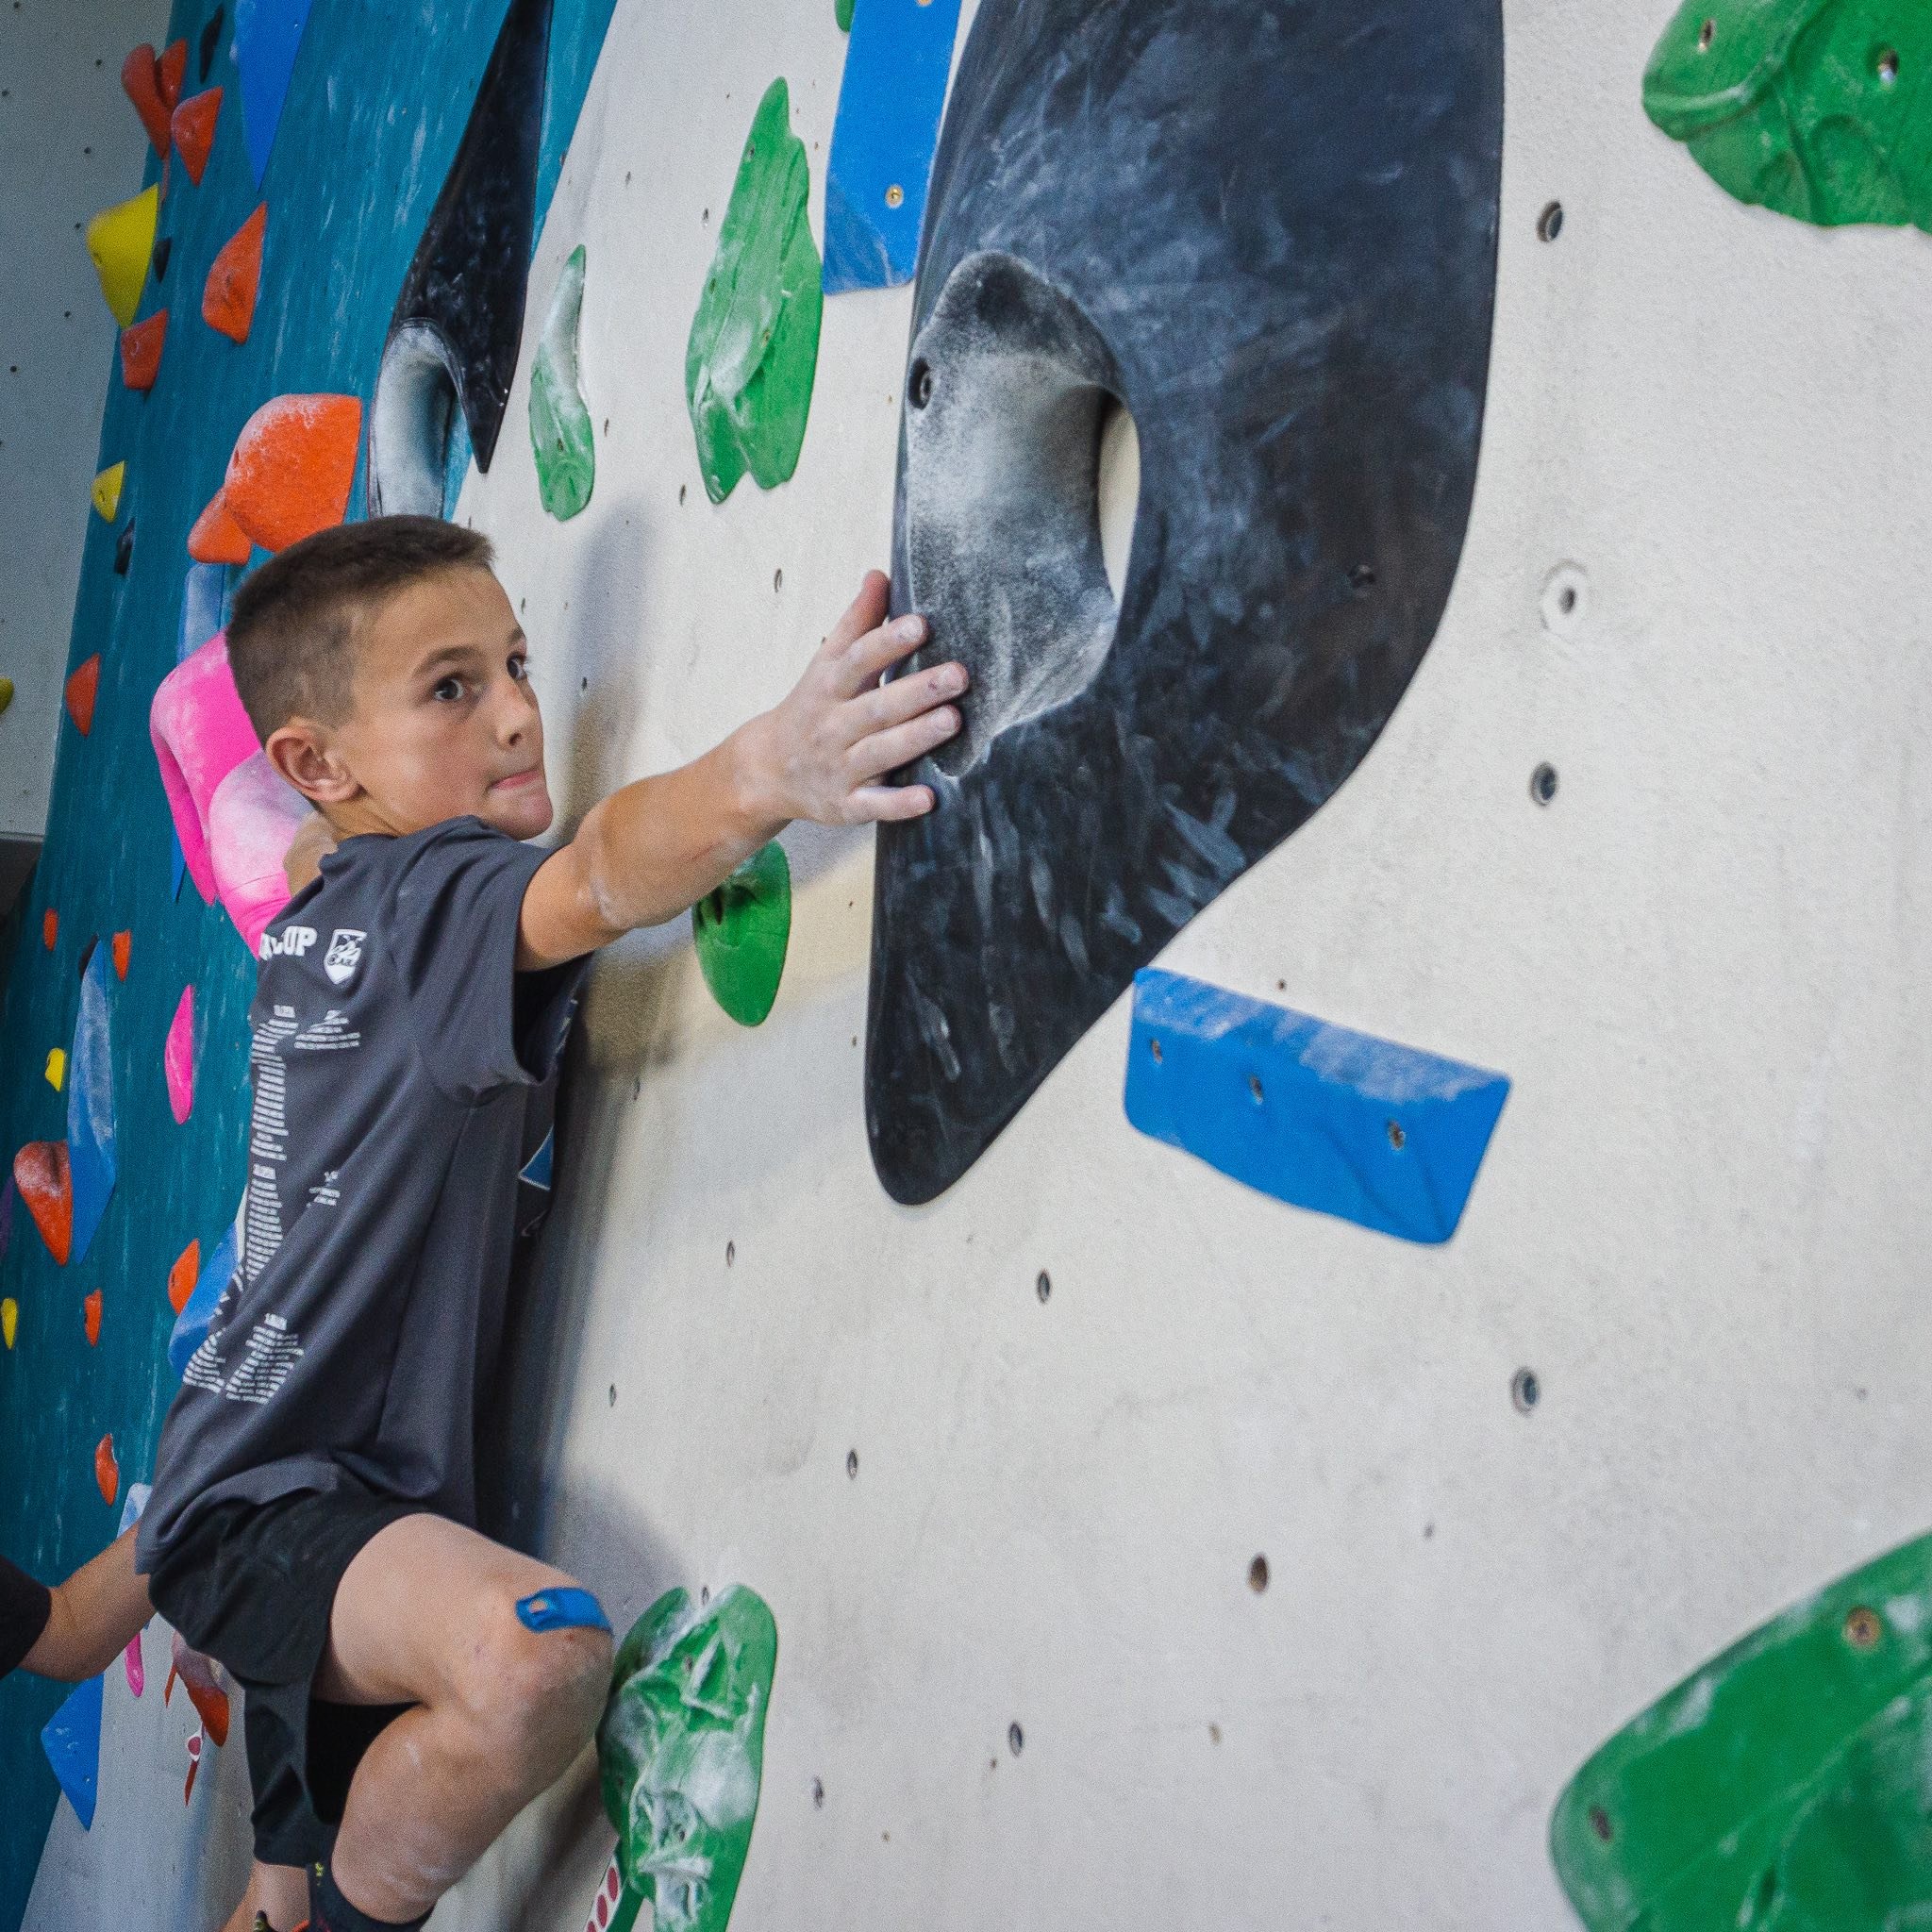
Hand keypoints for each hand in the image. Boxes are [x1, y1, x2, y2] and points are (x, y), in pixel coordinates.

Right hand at [742, 571, 965, 824]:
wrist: (766, 771)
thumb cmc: (810, 709)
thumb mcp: (824, 664)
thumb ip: (856, 623)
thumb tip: (880, 574)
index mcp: (828, 688)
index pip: (857, 660)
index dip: (887, 642)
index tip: (921, 624)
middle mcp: (833, 727)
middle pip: (876, 707)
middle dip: (917, 690)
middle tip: (959, 674)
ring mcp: (839, 768)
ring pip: (879, 753)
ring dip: (916, 738)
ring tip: (953, 720)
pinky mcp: (846, 805)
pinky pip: (873, 805)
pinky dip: (899, 804)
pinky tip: (929, 798)